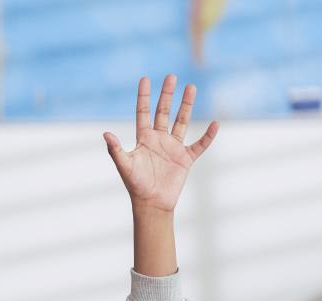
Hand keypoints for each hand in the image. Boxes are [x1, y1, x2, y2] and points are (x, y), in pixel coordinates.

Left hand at [103, 75, 217, 214]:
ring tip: (191, 87)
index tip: (145, 79)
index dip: (144, 97)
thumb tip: (105, 134)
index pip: (143, 113)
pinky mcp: (186, 158)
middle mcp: (159, 139)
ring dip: (186, 105)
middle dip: (167, 95)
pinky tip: (215, 124)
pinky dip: (208, 135)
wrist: (151, 203)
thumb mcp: (124, 165)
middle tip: (171, 76)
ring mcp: (173, 147)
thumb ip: (115, 149)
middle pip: (164, 112)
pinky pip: (200, 144)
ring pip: (182, 121)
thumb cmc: (135, 185)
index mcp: (144, 139)